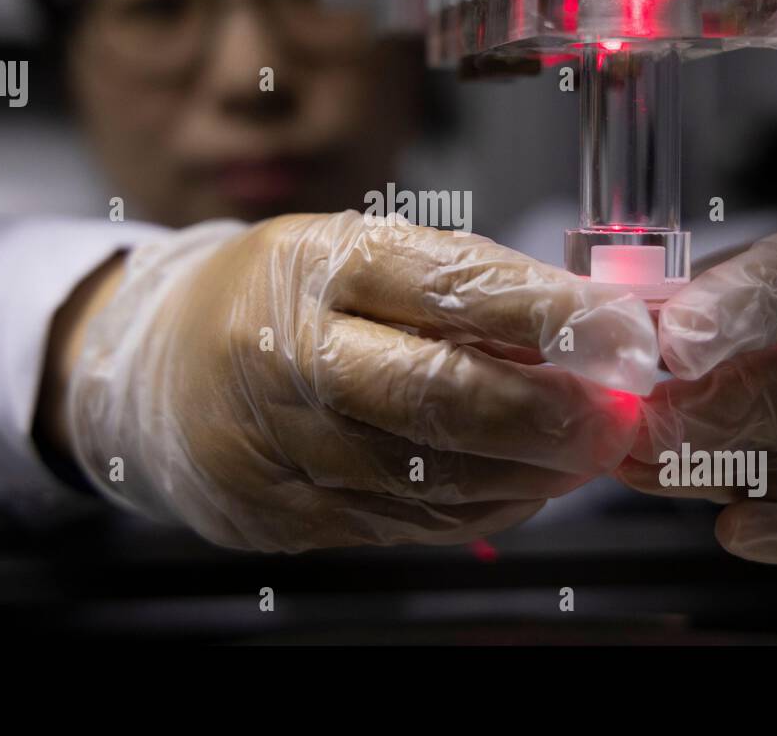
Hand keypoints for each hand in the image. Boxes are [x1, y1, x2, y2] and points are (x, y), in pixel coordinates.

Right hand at [66, 211, 658, 551]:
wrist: (157, 367)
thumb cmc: (278, 297)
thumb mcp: (352, 254)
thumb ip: (458, 286)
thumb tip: (581, 326)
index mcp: (311, 265)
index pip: (445, 283)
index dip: (544, 312)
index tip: (619, 329)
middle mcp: (287, 353)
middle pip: (436, 394)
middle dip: (546, 413)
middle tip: (614, 415)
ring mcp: (278, 444)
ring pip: (430, 475)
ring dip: (529, 472)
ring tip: (584, 451)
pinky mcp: (279, 512)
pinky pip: (404, 522)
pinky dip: (482, 506)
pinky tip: (523, 485)